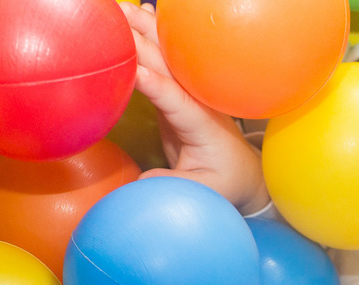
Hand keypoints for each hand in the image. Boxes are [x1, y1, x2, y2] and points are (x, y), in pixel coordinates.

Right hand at [120, 2, 270, 214]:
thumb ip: (175, 186)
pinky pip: (158, 62)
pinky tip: (133, 17)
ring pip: (165, 55)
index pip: (177, 99)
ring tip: (118, 8)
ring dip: (143, 30)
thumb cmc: (225, 182)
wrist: (243, 172)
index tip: (134, 71)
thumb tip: (144, 179)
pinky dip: (146, 38)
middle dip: (142, 41)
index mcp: (202, 123)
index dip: (156, 85)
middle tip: (115, 20)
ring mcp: (187, 91)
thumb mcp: (205, 192)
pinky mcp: (175, 92)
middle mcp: (196, 99)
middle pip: (168, 65)